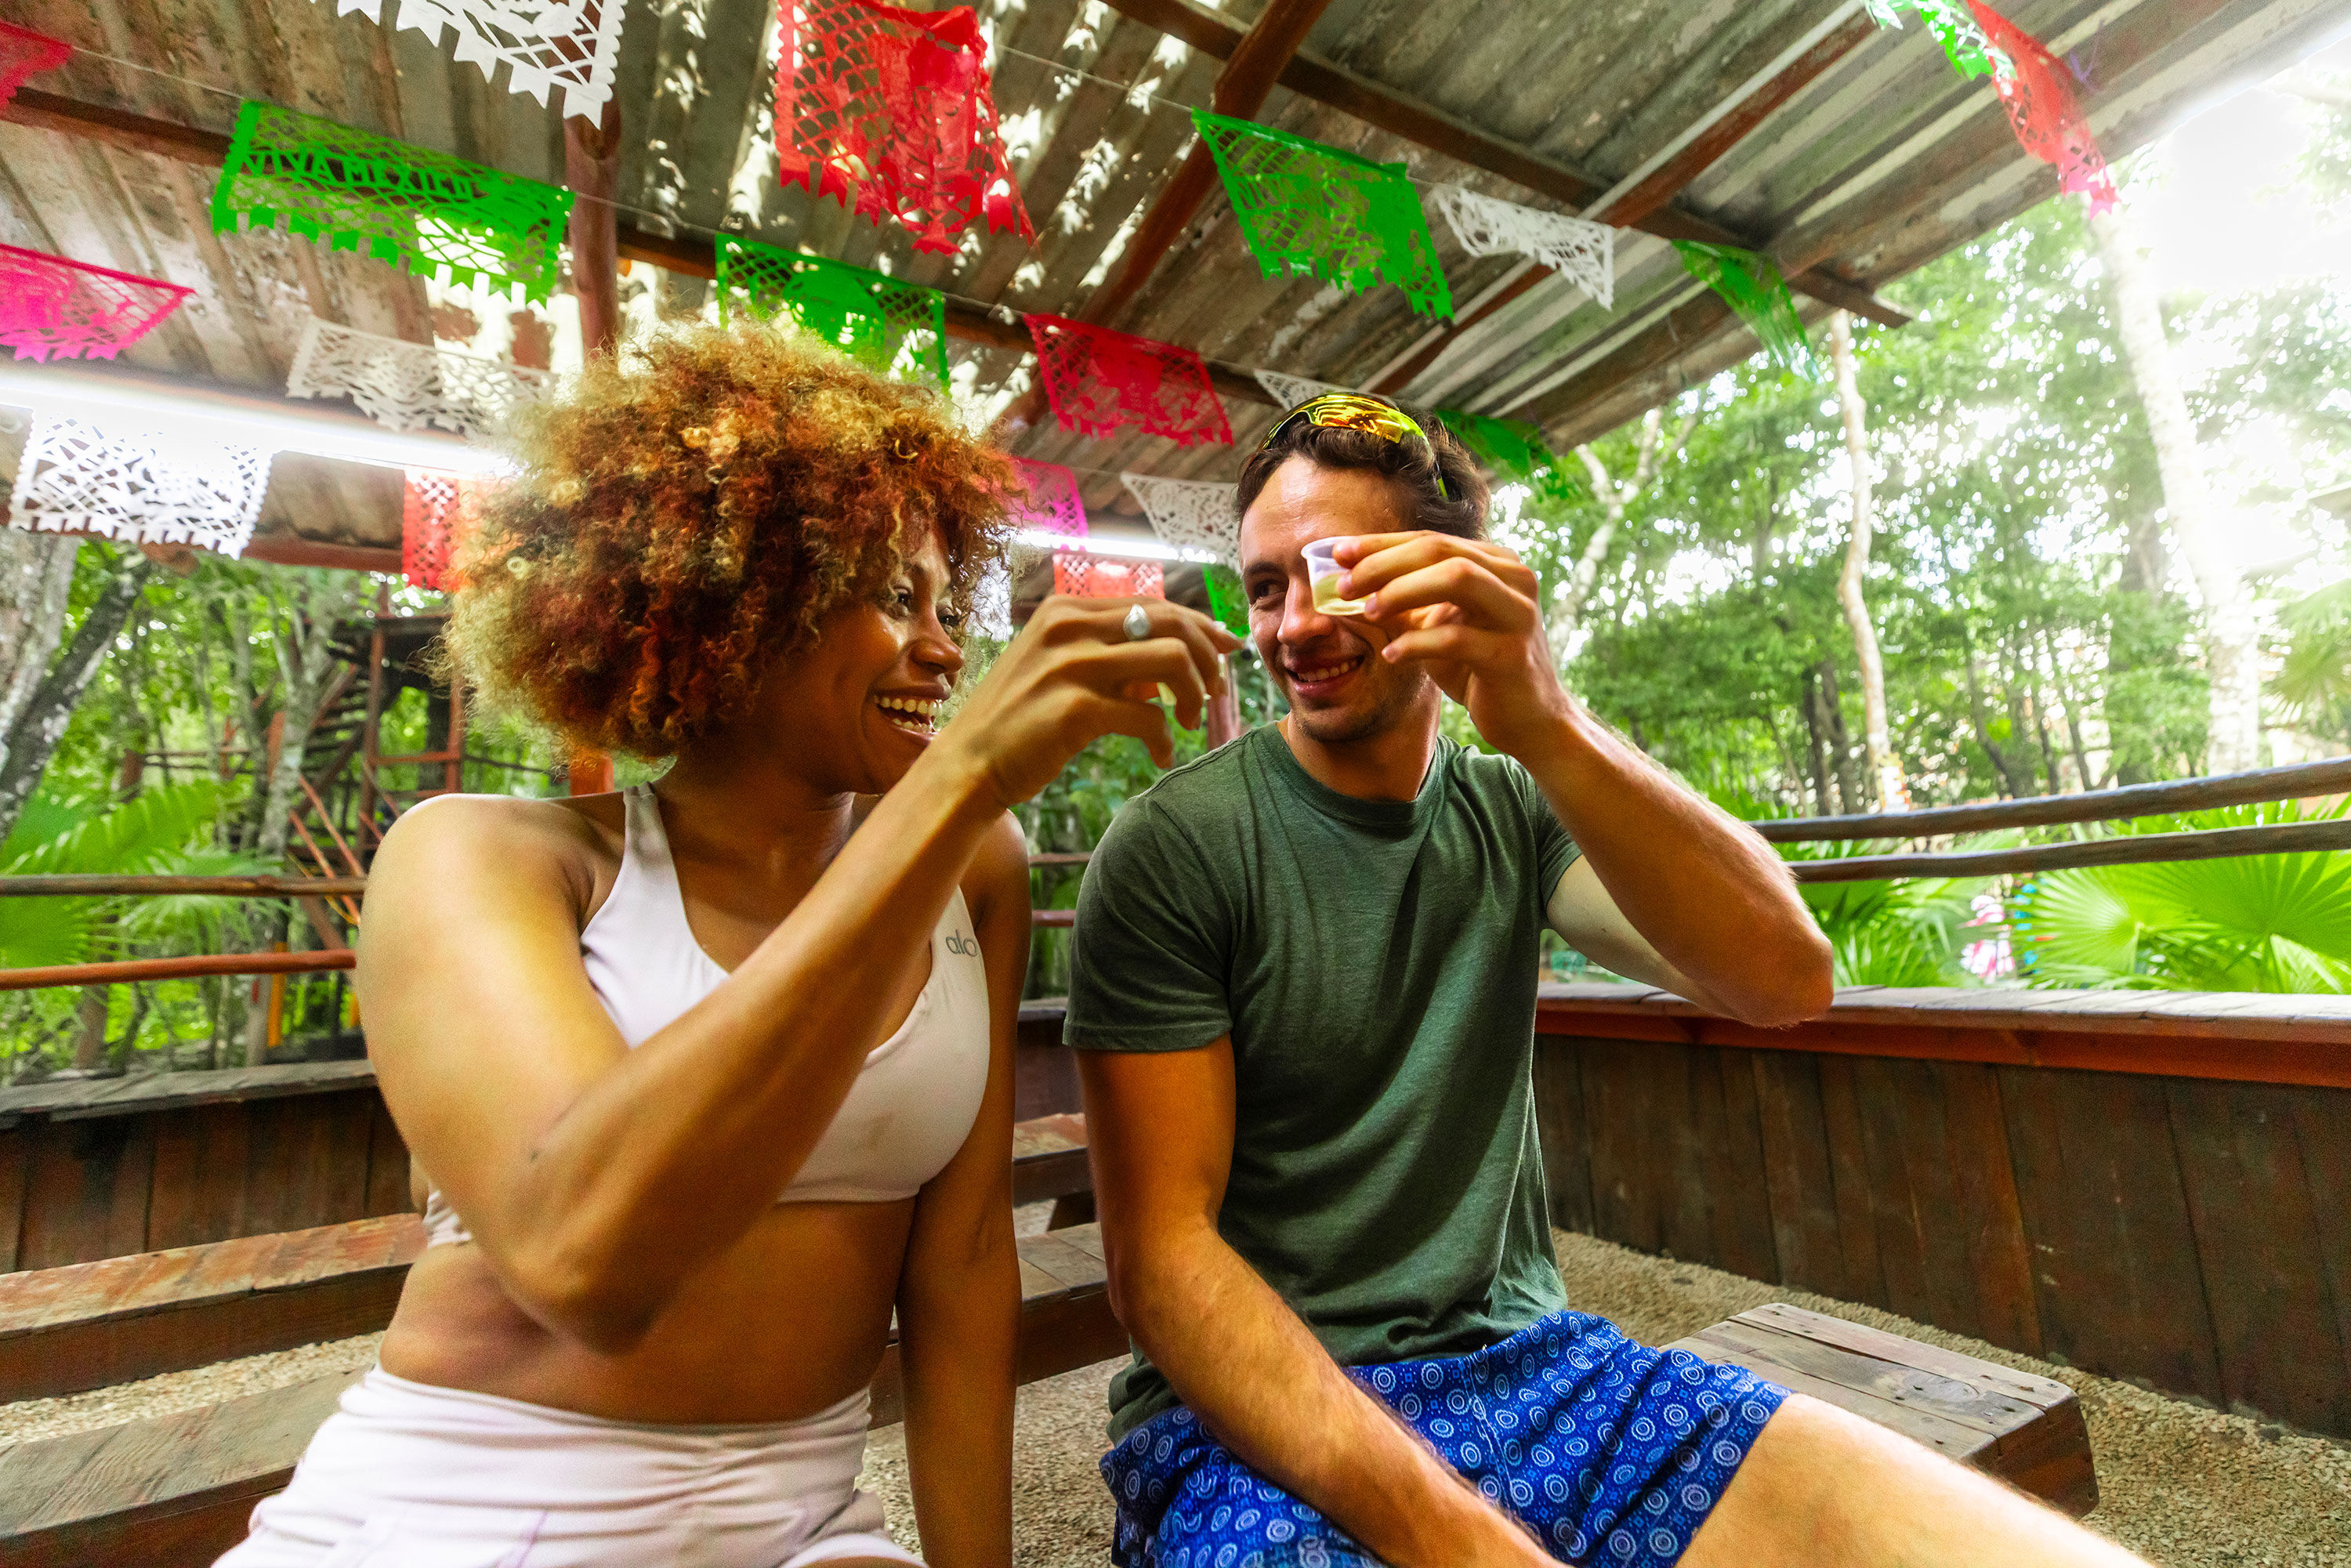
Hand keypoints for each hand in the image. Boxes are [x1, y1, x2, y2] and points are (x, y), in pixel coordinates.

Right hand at [931, 595, 1240, 809]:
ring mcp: (1071, 666)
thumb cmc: (1016, 721)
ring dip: (1194, 693)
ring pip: (1171, 659)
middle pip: (1171, 621)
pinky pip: (1149, 717)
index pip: (1154, 604)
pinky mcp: (1076, 709)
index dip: (1200, 625)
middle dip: (1207, 655)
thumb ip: (1109, 656)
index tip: (1225, 649)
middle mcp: (1068, 627)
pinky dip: (1165, 739)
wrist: (966, 766)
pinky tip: (1161, 755)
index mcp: (1066, 609)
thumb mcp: (1057, 668)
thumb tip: (1174, 659)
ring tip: (1189, 721)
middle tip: (1215, 691)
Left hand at [1336, 532, 1572, 760]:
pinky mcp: (1512, 654)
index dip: (1380, 544)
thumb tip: (1346, 583)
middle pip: (1439, 550)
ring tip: (1369, 612)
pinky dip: (1417, 644)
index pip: (1429, 540)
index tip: (1338, 553)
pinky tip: (1392, 656)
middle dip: (1384, 564)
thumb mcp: (1436, 626)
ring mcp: (1518, 613)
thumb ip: (1404, 602)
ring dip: (1403, 591)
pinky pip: (1457, 638)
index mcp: (1496, 563)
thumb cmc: (1478, 668)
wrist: (1529, 719)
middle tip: (1345, 586)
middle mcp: (1513, 578)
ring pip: (1456, 578)